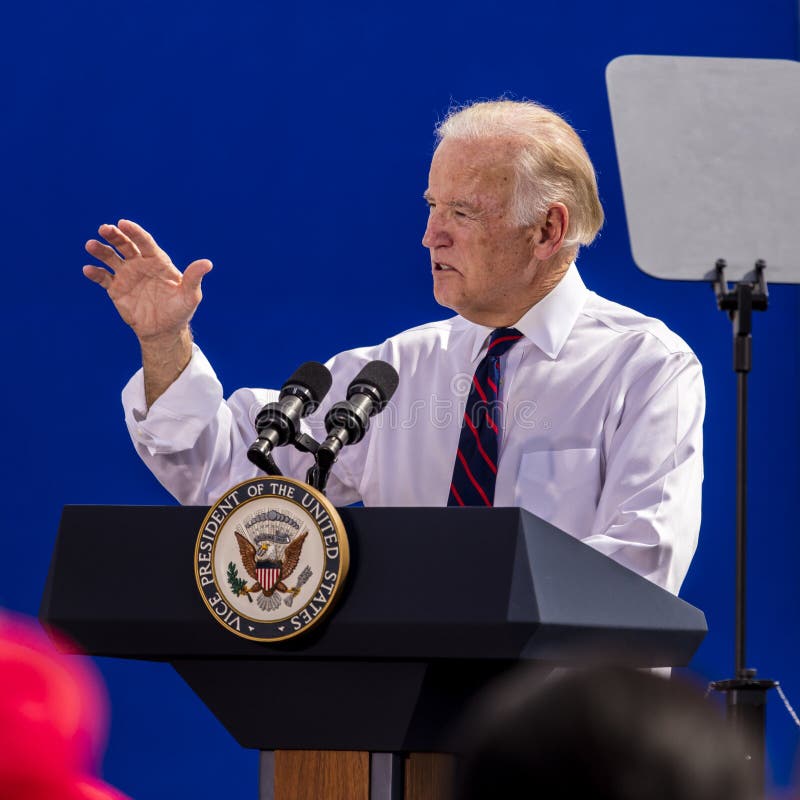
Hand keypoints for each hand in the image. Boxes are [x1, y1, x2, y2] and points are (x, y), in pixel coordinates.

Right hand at [83, 219, 212, 342]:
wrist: (164, 330)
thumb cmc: (180, 311)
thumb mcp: (189, 296)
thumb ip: (194, 278)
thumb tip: (207, 263)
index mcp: (157, 261)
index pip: (145, 242)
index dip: (135, 232)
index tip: (124, 223)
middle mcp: (140, 264)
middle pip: (125, 245)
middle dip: (115, 236)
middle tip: (104, 228)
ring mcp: (127, 275)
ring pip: (111, 258)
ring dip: (101, 250)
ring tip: (91, 245)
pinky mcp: (116, 289)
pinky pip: (103, 278)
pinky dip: (95, 273)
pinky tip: (88, 269)